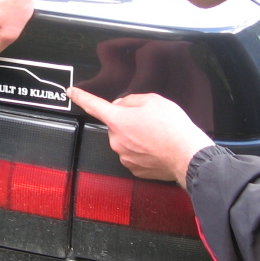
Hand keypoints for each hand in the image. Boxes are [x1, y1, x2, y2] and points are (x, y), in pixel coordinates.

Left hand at [69, 87, 213, 185]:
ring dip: (137, 137)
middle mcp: (117, 140)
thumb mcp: (153, 100)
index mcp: (118, 120)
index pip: (93, 105)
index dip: (81, 96)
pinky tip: (157, 147)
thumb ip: (131, 100)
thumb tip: (123, 105)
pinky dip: (143, 150)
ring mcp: (124, 156)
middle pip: (116, 124)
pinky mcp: (134, 168)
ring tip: (157, 136)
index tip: (72, 92)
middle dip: (128, 121)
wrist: (187, 155)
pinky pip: (134, 155)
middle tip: (149, 121)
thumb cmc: (173, 128)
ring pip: (125, 140)